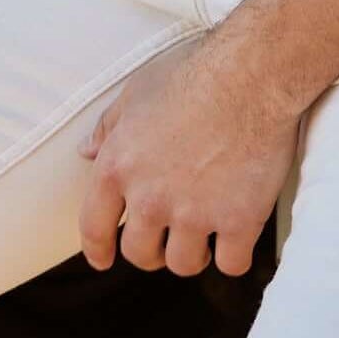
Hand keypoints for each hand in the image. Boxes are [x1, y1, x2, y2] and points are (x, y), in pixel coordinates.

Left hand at [77, 38, 298, 278]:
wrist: (250, 73)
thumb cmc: (191, 73)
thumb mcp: (136, 91)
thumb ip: (108, 126)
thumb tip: (87, 152)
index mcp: (118, 166)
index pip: (93, 226)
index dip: (98, 248)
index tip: (104, 258)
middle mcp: (150, 197)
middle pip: (140, 253)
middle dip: (151, 250)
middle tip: (167, 236)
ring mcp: (195, 213)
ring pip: (184, 264)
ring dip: (192, 253)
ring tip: (204, 233)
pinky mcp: (239, 221)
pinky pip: (231, 264)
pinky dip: (234, 254)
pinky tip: (237, 235)